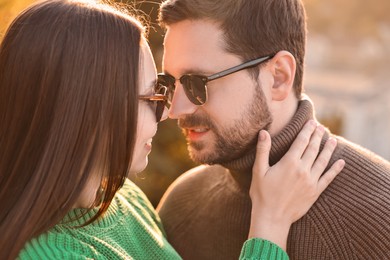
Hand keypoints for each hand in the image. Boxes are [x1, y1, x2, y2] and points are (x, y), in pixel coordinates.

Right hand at [248, 120, 344, 249]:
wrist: (272, 217)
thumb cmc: (262, 194)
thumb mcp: (258, 171)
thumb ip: (263, 150)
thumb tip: (263, 132)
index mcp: (289, 162)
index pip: (301, 141)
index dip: (307, 130)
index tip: (312, 122)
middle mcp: (303, 170)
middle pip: (313, 148)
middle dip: (318, 136)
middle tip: (321, 127)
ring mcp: (311, 181)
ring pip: (323, 160)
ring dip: (328, 148)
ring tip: (332, 139)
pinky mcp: (315, 192)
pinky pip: (328, 178)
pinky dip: (336, 169)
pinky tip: (341, 162)